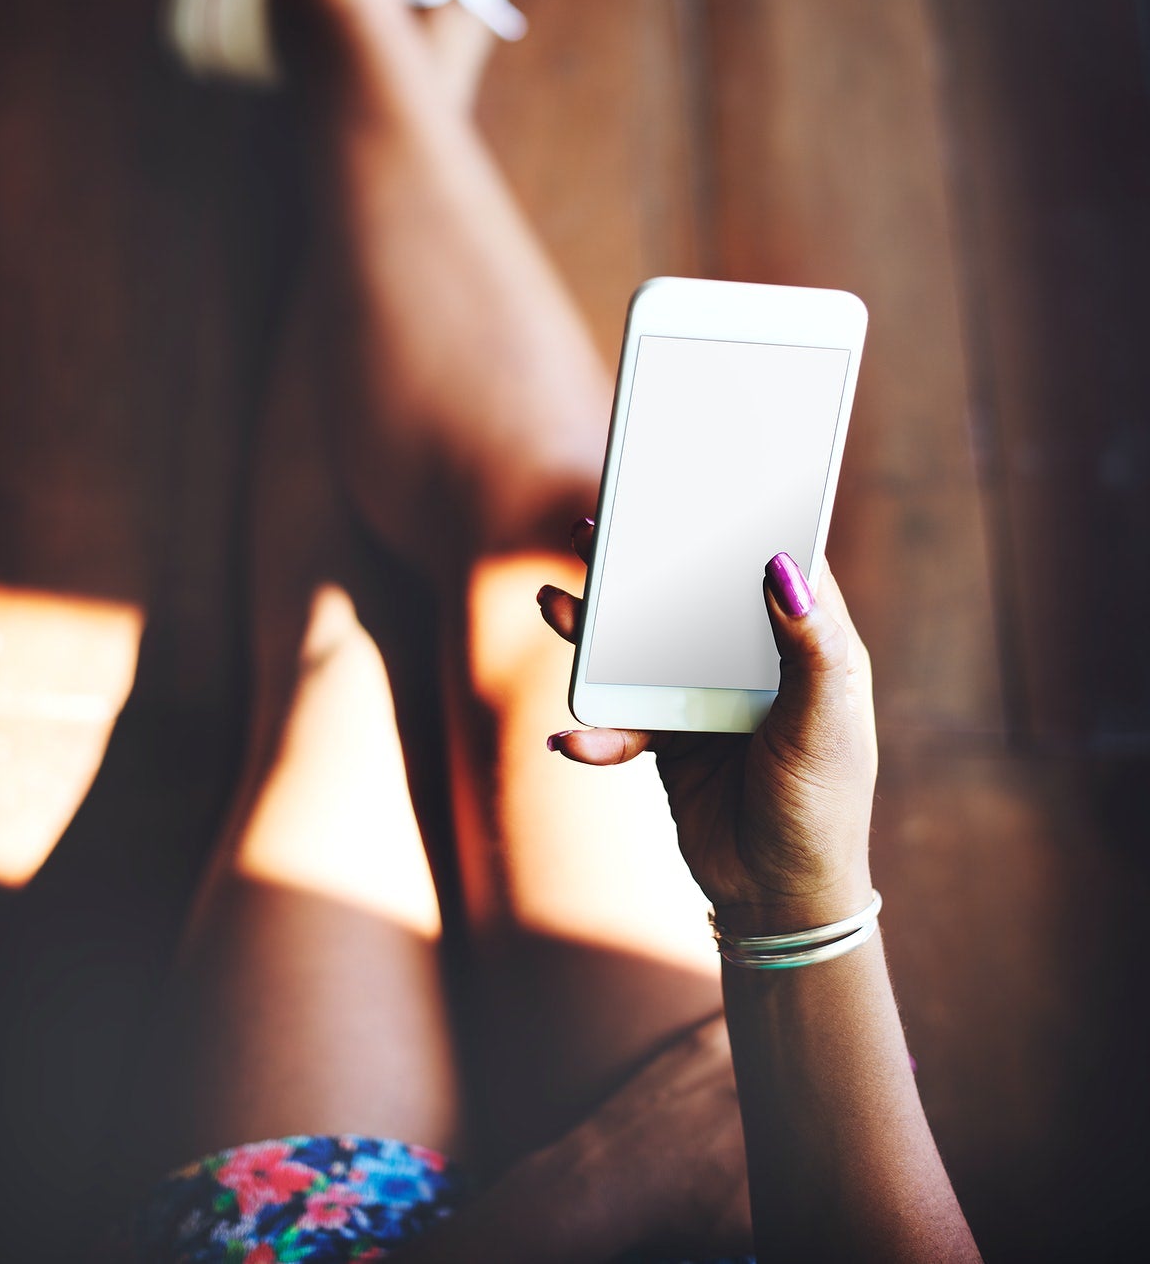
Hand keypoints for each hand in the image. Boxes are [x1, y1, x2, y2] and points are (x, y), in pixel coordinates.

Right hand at [538, 528, 877, 930]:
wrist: (779, 900)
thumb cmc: (823, 808)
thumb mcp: (824, 724)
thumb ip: (809, 645)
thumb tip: (780, 564)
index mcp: (806, 640)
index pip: (771, 560)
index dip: (736, 518)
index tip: (693, 478)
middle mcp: (754, 658)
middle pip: (691, 593)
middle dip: (641, 564)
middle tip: (594, 529)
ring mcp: (706, 695)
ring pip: (643, 644)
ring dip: (597, 629)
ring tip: (554, 604)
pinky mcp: (669, 737)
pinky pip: (623, 718)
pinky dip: (596, 729)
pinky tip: (572, 741)